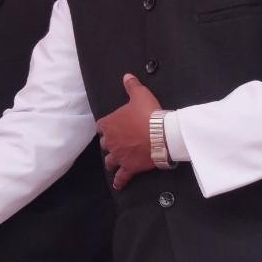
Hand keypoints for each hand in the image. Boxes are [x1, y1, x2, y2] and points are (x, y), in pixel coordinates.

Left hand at [96, 73, 159, 189]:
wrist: (161, 134)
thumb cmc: (149, 113)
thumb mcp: (140, 95)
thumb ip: (131, 86)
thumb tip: (127, 76)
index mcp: (109, 124)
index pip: (100, 126)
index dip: (105, 127)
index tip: (109, 128)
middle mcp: (110, 141)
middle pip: (105, 144)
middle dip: (109, 144)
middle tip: (117, 143)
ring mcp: (118, 155)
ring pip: (109, 161)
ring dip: (111, 161)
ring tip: (114, 162)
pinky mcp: (129, 167)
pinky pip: (121, 177)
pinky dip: (120, 181)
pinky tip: (118, 185)